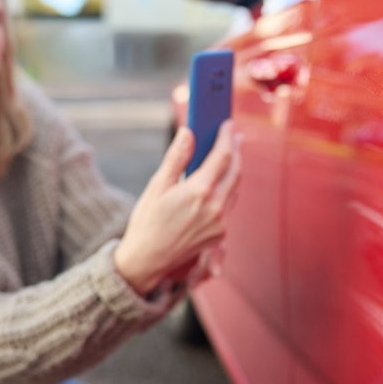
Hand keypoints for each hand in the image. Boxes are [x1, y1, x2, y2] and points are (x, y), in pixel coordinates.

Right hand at [113, 120, 240, 296]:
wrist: (147, 260)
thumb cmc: (147, 221)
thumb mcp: (157, 186)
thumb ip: (176, 158)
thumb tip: (189, 132)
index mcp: (199, 192)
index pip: (222, 156)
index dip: (225, 137)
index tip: (226, 123)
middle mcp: (215, 207)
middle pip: (235, 171)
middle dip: (235, 151)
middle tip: (232, 135)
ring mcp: (221, 223)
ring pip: (235, 189)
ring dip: (233, 170)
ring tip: (228, 154)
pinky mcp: (220, 234)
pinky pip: (229, 205)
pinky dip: (227, 189)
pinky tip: (220, 182)